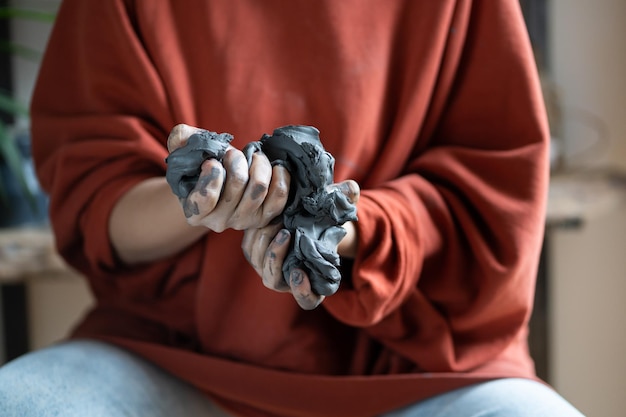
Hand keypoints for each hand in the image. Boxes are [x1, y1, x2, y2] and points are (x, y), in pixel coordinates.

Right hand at [167, 124, 290, 231]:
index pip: (206, 197)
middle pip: (237, 183)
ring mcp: (243, 222)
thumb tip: (184, 138)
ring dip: (257, 164)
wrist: (226, 177)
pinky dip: (280, 176)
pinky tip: (275, 166)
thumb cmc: (204, 163)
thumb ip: (180, 140)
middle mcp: (218, 223)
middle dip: (236, 159)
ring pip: (259, 187)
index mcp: (195, 212)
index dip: (212, 173)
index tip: (211, 161)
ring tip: (251, 158)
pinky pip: (279, 197)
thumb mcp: (186, 149)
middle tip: (232, 154)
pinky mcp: (265, 218)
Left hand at [241, 179, 359, 309]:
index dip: (303, 292)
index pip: (307, 300)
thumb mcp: (338, 210)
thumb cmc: (326, 220)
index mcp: (313, 284)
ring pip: (260, 263)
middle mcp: (288, 281)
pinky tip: (266, 217)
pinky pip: (250, 249)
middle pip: (274, 279)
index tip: (299, 273)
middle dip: (277, 256)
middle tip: (286, 233)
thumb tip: (352, 188)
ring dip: (266, 243)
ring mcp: (269, 269)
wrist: (304, 216)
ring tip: (277, 221)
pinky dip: (255, 234)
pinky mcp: (255, 253)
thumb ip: (347, 201)